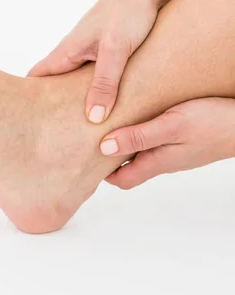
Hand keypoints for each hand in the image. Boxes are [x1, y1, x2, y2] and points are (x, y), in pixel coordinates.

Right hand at [28, 0, 157, 122]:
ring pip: (72, 78)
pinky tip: (103, 102)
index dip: (26, 98)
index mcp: (68, 51)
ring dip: (72, 98)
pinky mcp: (104, 47)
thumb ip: (105, 83)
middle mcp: (73, 50)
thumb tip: (91, 118)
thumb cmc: (129, 13)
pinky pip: (90, 73)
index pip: (35, 76)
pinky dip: (91, 89)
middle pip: (52, 81)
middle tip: (49, 132)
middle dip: (48, 104)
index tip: (23, 122)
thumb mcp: (117, 50)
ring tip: (74, 124)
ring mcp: (88, 48)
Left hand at [101, 98, 234, 188]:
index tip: (82, 158)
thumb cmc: (212, 123)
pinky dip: (140, 133)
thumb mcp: (170, 126)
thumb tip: (104, 148)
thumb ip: (139, 137)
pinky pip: (155, 141)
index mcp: (158, 161)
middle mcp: (164, 159)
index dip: (100, 173)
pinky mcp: (185, 138)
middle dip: (107, 157)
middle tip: (88, 138)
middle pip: (128, 166)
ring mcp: (176, 150)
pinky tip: (136, 114)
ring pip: (141, 153)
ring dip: (124, 143)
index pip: (121, 179)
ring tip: (107, 124)